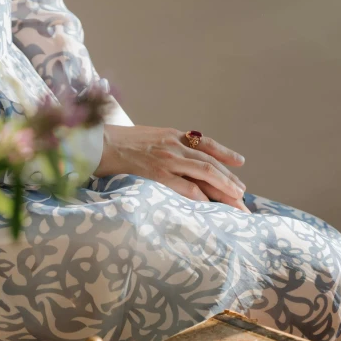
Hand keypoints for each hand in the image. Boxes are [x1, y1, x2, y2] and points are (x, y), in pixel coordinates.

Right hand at [95, 125, 247, 209]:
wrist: (97, 143)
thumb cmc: (117, 144)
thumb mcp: (146, 138)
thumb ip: (163, 146)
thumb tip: (174, 158)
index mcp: (172, 135)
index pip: (207, 144)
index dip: (225, 154)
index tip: (240, 163)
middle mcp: (174, 145)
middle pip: (211, 162)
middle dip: (229, 180)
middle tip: (243, 195)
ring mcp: (167, 159)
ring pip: (205, 173)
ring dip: (223, 188)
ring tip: (236, 200)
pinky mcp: (157, 174)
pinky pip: (185, 186)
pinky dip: (200, 196)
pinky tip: (210, 206)